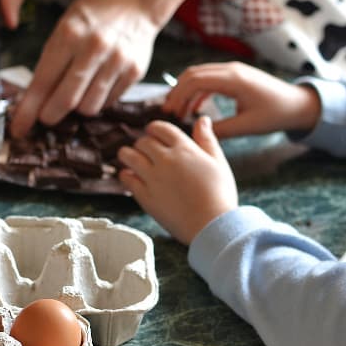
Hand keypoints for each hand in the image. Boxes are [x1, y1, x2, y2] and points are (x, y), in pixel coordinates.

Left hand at [9, 0, 158, 137]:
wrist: (135, 1)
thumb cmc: (92, 17)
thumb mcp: (64, 28)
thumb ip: (50, 62)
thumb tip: (33, 102)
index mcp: (69, 34)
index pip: (43, 82)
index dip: (28, 110)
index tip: (18, 128)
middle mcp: (94, 48)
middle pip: (66, 101)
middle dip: (50, 115)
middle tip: (46, 117)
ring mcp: (117, 61)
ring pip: (88, 107)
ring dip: (77, 108)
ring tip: (77, 92)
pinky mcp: (134, 72)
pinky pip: (108, 103)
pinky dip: (98, 100)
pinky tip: (97, 84)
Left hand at [118, 117, 236, 244]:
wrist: (212, 225)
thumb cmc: (220, 195)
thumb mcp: (218, 162)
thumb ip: (207, 139)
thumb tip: (202, 119)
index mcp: (184, 149)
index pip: (160, 128)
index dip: (154, 129)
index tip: (153, 134)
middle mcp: (166, 160)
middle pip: (142, 141)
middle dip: (143, 144)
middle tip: (145, 151)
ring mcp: (153, 177)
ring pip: (128, 156)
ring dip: (127, 155)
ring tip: (131, 160)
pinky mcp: (144, 196)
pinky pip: (126, 178)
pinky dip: (125, 175)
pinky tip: (131, 177)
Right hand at [162, 62, 321, 138]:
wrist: (298, 104)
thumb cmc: (276, 114)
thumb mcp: (247, 126)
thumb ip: (220, 130)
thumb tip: (196, 133)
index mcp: (234, 80)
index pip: (196, 80)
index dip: (178, 95)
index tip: (170, 113)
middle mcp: (232, 70)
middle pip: (193, 73)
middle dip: (177, 91)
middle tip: (168, 112)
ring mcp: (233, 70)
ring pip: (199, 74)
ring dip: (185, 90)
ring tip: (177, 111)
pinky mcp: (235, 76)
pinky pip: (210, 79)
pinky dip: (197, 91)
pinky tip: (194, 108)